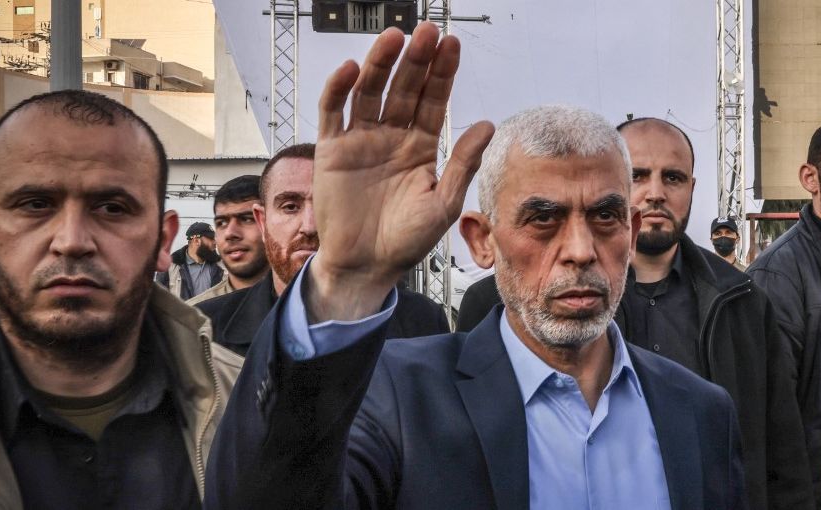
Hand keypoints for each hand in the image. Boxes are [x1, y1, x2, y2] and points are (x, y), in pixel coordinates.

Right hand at [307, 22, 494, 320]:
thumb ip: (462, 162)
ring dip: (381, 63)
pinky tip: (353, 68)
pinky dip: (339, 88)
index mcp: (420, 147)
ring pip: (371, 91)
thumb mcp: (443, 203)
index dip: (442, 73)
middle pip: (403, 87)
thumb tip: (487, 124)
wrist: (366, 265)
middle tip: (427, 31)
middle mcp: (391, 137)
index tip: (453, 45)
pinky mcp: (333, 150)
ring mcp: (361, 140)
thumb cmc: (406, 240)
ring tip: (394, 38)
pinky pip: (333, 111)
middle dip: (416, 59)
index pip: (432, 100)